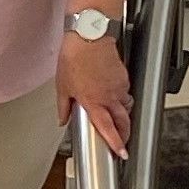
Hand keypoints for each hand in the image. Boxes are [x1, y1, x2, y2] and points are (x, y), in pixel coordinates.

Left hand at [56, 23, 133, 157]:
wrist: (89, 36)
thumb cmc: (75, 57)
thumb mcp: (62, 86)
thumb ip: (64, 107)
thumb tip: (62, 119)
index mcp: (93, 102)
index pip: (108, 128)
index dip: (115, 143)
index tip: (121, 152)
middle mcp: (109, 97)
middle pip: (123, 121)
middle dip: (125, 133)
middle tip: (123, 140)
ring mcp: (119, 86)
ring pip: (125, 106)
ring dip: (122, 114)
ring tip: (116, 116)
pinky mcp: (123, 76)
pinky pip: (125, 92)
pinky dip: (120, 96)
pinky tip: (111, 92)